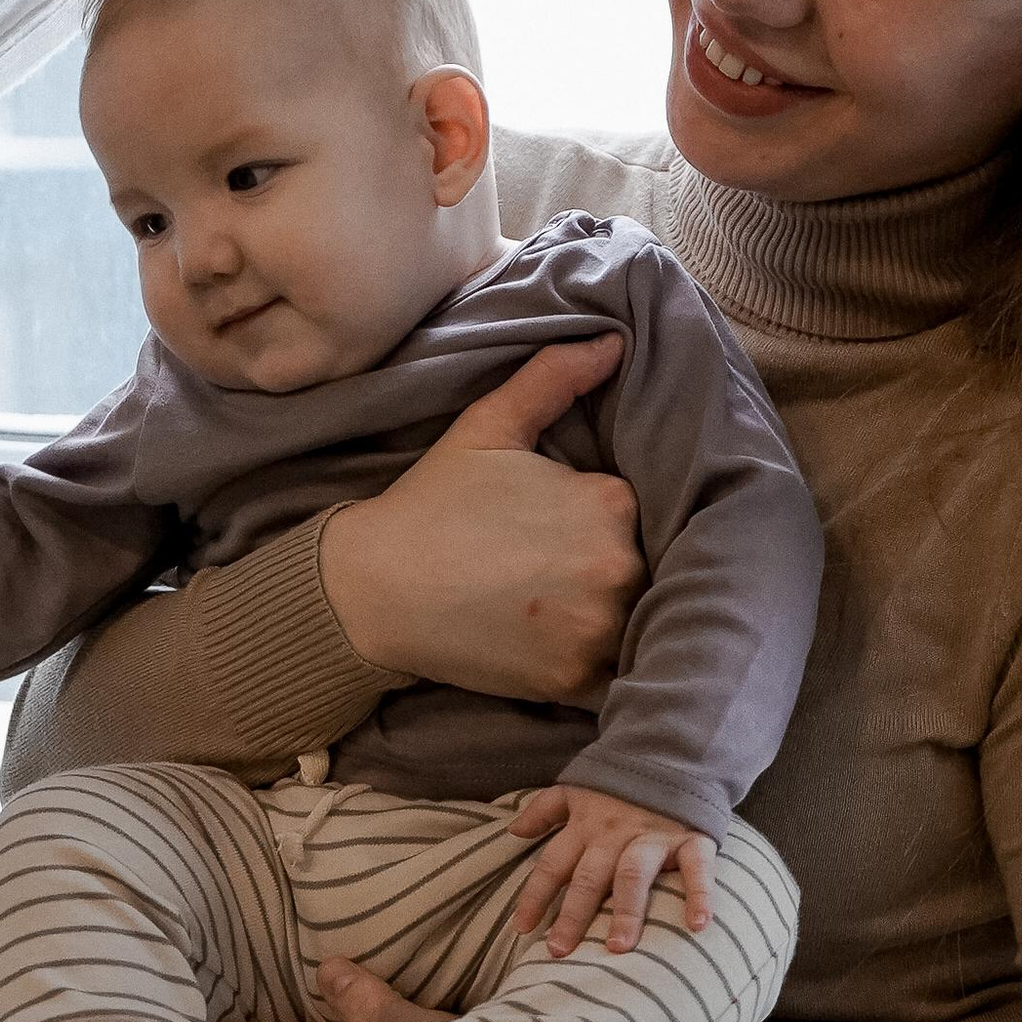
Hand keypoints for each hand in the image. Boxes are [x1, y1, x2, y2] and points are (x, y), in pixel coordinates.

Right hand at [318, 334, 642, 706]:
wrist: (374, 589)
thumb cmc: (433, 504)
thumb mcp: (490, 426)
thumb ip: (554, 380)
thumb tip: (615, 342)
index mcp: (610, 500)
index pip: (639, 511)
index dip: (605, 520)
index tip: (564, 529)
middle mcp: (617, 564)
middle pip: (647, 569)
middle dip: (612, 572)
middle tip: (558, 575)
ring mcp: (599, 628)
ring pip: (640, 623)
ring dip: (616, 621)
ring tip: (563, 614)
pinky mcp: (576, 680)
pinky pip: (622, 679)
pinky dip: (606, 670)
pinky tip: (567, 651)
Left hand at [510, 787, 712, 954]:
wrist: (676, 756)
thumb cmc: (621, 786)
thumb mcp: (578, 790)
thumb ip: (545, 810)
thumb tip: (513, 830)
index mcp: (586, 826)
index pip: (553, 864)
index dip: (536, 896)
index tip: (521, 929)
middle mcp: (616, 834)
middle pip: (589, 877)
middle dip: (573, 914)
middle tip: (560, 951)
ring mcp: (654, 837)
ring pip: (633, 875)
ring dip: (625, 912)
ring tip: (616, 948)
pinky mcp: (692, 839)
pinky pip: (697, 869)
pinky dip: (700, 895)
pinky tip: (698, 925)